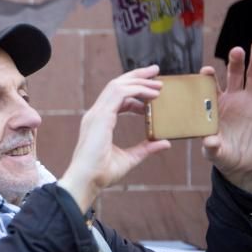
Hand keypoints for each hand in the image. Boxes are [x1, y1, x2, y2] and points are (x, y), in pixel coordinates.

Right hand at [58, 65, 170, 211]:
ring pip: (118, 85)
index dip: (135, 92)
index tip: (153, 93)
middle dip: (137, 76)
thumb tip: (165, 142)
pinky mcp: (101, 116)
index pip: (116, 97)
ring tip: (158, 83)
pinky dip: (137, 90)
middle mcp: (96, 114)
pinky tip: (152, 94)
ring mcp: (97, 114)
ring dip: (139, 81)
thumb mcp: (129, 158)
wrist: (86, 180)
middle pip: (116, 85)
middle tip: (156, 71)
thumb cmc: (101, 173)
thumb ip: (145, 148)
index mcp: (99, 122)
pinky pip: (120, 93)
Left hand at [202, 40, 251, 194]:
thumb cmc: (223, 155)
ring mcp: (251, 101)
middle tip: (236, 50)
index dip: (209, 79)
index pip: (210, 89)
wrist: (243, 164)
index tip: (207, 70)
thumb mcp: (215, 153)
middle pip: (233, 76)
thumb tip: (208, 142)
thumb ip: (212, 146)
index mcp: (216, 106)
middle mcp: (233, 99)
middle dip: (235, 63)